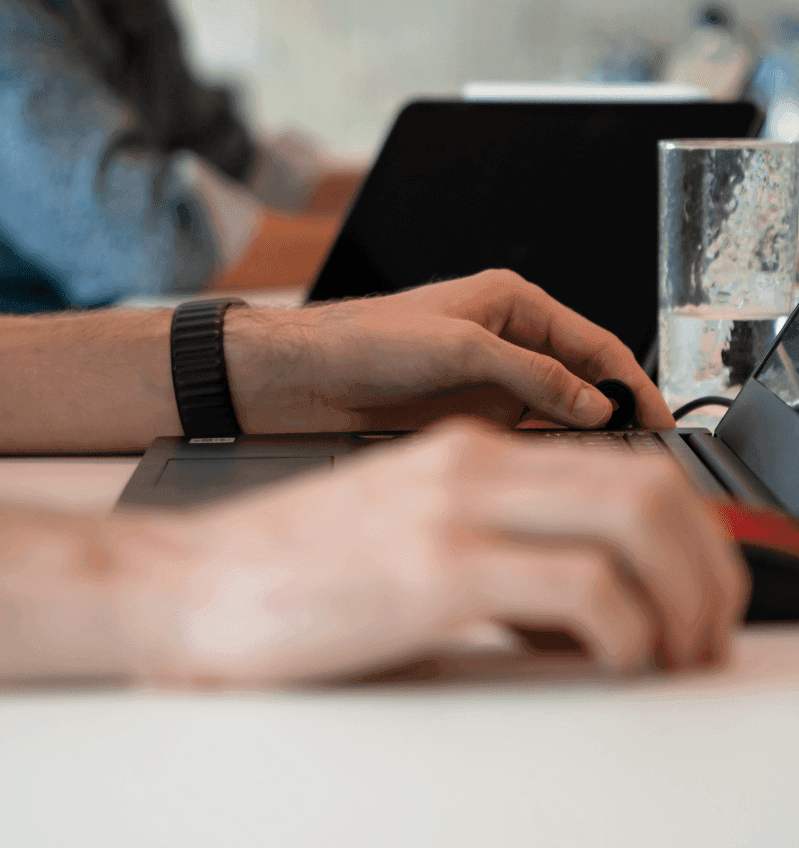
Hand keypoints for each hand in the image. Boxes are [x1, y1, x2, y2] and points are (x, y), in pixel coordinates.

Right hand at [110, 420, 746, 685]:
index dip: (683, 532)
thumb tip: (581, 612)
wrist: (193, 583)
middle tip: (703, 627)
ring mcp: (453, 510)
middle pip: (648, 486)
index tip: (690, 590)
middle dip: (705, 564)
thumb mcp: (405, 539)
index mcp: (464, 453)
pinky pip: (584, 590)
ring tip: (674, 652)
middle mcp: (469, 464)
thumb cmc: (290, 572)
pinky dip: (627, 632)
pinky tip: (611, 661)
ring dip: (681, 598)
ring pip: (635, 525)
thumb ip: (494, 554)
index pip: (620, 466)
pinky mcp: (435, 570)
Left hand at [225, 270, 673, 432]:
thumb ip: (532, 375)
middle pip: (581, 382)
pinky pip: (520, 439)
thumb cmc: (367, 338)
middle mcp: (505, 342)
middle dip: (612, 415)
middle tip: (639, 456)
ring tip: (603, 474)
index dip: (631, 381)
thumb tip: (592, 404)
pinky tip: (553, 477)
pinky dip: (541, 456)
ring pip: (554, 416)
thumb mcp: (460, 349)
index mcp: (512, 305)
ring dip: (577, 442)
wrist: (306, 378)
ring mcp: (487, 385)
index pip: (594, 343)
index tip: (660, 419)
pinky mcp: (466, 418)